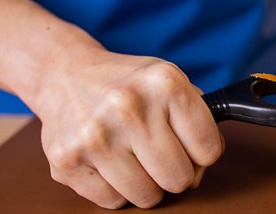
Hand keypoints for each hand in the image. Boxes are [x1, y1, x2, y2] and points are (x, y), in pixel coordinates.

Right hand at [35, 50, 222, 208]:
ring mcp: (95, 136)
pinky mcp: (66, 160)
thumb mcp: (169, 80)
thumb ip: (199, 115)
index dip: (203, 153)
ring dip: (146, 182)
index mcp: (165, 83)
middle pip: (180, 179)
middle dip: (175, 172)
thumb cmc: (127, 84)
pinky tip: (109, 161)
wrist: (66, 74)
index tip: (189, 146)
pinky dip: (116, 188)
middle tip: (159, 153)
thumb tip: (208, 157)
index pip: (209, 150)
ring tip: (132, 155)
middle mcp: (129, 107)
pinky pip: (113, 202)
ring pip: (148, 197)